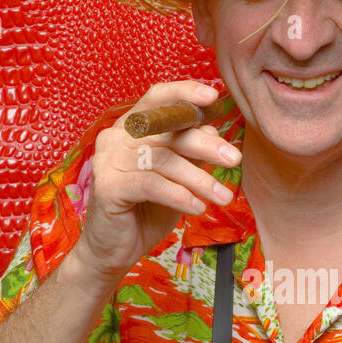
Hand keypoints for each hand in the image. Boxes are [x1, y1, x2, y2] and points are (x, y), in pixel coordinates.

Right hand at [71, 80, 240, 288]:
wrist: (115, 249)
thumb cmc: (147, 209)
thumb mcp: (178, 177)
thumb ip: (191, 152)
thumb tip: (214, 130)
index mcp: (131, 127)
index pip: (157, 97)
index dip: (184, 93)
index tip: (214, 97)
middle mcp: (115, 137)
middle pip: (166, 129)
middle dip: (205, 143)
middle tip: (234, 159)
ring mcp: (108, 160)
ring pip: (163, 159)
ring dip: (199, 178)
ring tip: (223, 197)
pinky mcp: (106, 186)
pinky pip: (151, 184)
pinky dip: (179, 195)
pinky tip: (197, 208)